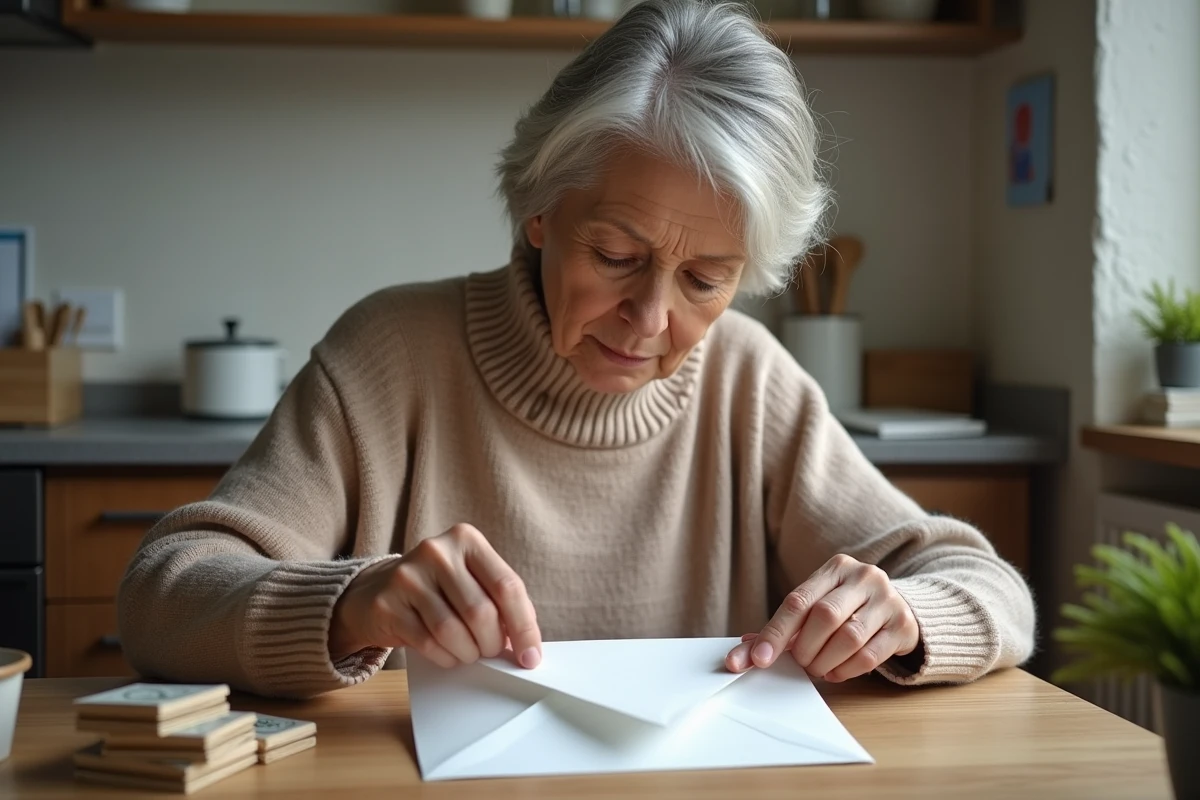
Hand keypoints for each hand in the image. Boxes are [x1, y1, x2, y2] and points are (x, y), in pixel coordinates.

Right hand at [329, 523, 541, 669]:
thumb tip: (527, 644)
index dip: (524, 627)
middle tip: (490, 651)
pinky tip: (447, 654)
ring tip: (468, 652)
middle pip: (481, 612)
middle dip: (492, 643)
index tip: (531, 656)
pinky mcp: (388, 604)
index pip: (508, 586)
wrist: (375, 591)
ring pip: (453, 631)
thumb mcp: (470, 581)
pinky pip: (428, 643)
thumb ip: (500, 602)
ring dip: (468, 653)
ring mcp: (409, 576)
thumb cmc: (436, 590)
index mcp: (466, 539)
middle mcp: (437, 552)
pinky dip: (446, 657)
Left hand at [725, 554, 918, 682]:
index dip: (775, 633)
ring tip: (817, 668)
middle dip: (805, 648)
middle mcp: (864, 577)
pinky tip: (835, 671)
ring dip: (824, 661)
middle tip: (800, 662)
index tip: (758, 659)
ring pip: (848, 638)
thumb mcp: (816, 605)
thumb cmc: (847, 607)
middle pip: (824, 617)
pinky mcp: (903, 626)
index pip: (798, 601)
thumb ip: (784, 626)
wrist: (898, 606)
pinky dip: (845, 670)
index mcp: (836, 567)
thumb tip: (746, 651)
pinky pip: (870, 656)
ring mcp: (888, 599)